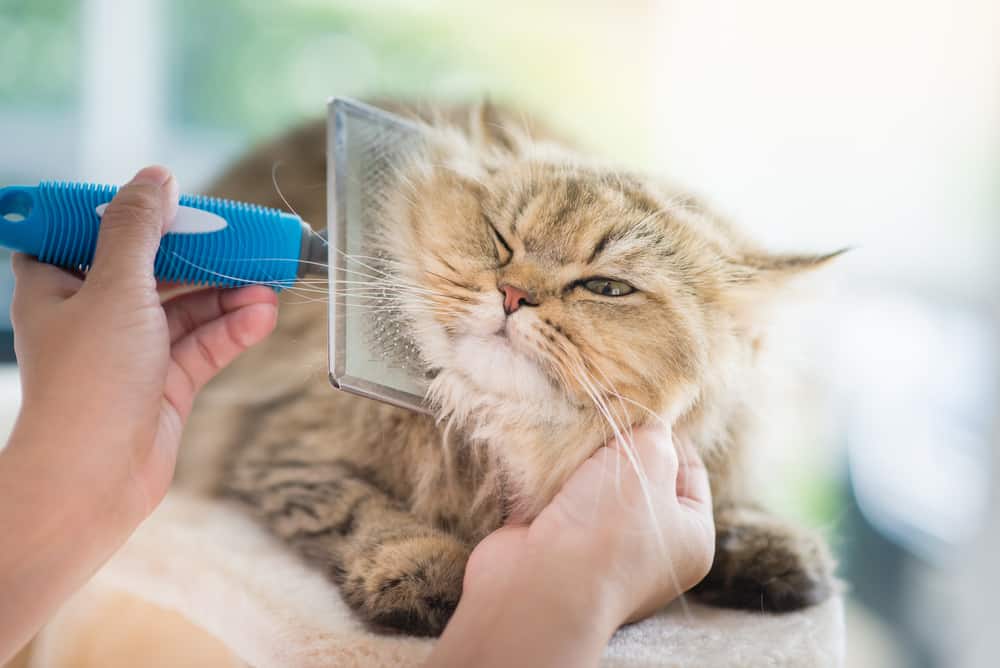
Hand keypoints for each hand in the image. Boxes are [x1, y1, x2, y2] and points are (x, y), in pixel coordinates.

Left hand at [9, 165, 278, 531]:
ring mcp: (132, 351)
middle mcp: (92, 315)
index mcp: (58, 285)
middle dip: (198, 254)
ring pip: (185, 307)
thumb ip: (138, 229)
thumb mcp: (114, 287)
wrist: (94, 480)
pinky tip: (261, 315)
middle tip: (240, 237)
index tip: (172, 201)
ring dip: (224, 293)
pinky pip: (203, 344)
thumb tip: (156, 178)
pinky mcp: (165, 384)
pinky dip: (232, 328)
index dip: (129, 214)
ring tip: (266, 281)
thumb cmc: (88, 382)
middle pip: (152, 267)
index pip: (88, 232)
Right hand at [428, 424, 713, 667]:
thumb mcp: (650, 461)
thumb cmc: (610, 524)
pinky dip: (548, 477)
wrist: (540, 584)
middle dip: (616, 444)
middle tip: (601, 411)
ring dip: (580, 459)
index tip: (639, 407)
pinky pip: (556, 497)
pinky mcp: (554, 545)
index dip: (666, 433)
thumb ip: (654, 434)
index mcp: (690, 537)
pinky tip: (542, 451)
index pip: (689, 471)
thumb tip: (645, 424)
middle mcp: (649, 550)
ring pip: (593, 484)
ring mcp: (598, 551)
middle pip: (638, 476)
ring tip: (571, 427)